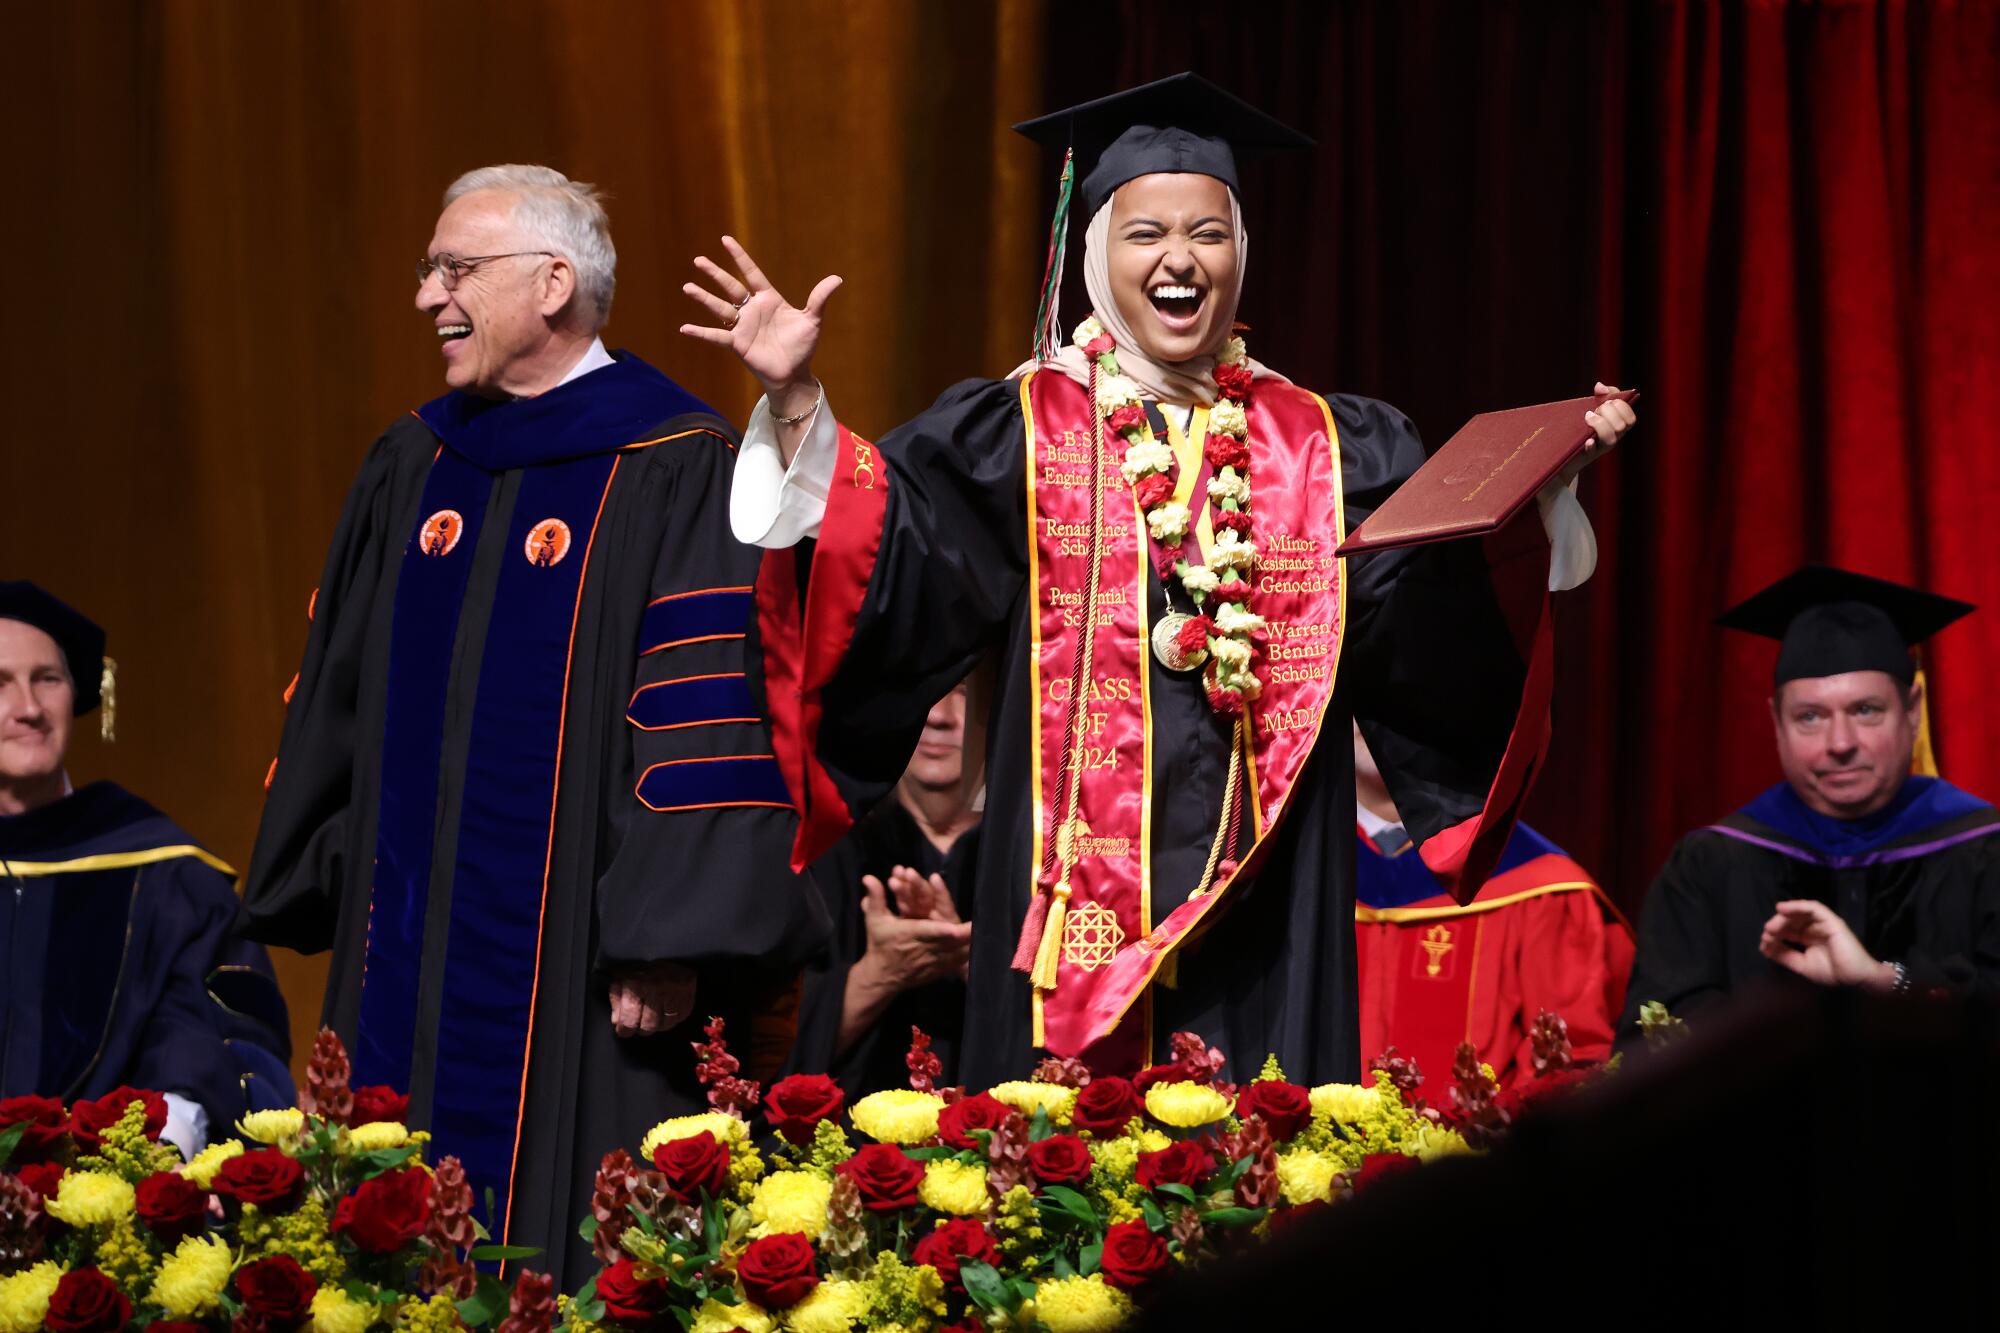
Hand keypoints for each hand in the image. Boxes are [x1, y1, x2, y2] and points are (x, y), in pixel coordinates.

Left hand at [608, 961, 697, 1036]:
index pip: (628, 1021)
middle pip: (647, 1027)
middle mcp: (654, 990)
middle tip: (640, 1023)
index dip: (624, 1030)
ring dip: (657, 1025)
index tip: (624, 1029)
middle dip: (641, 1029)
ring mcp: (673, 994)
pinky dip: (672, 1019)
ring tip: (653, 1017)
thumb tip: (616, 1021)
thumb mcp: (622, 977)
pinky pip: (678, 1019)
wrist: (671, 951)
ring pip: (663, 1026)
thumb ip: (616, 999)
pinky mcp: (687, 997)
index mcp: (635, 985)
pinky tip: (666, 1012)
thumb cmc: (643, 967)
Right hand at [679, 235, 841, 406]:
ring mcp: (742, 326)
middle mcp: (752, 310)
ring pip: (720, 308)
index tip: (726, 240)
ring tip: (687, 286)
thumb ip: (819, 298)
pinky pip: (716, 336)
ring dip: (704, 298)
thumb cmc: (802, 346)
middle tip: (698, 259)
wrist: (794, 373)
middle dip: (715, 273)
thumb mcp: (812, 320)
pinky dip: (701, 332)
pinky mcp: (737, 344)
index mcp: (768, 299)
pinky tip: (685, 328)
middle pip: (730, 286)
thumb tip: (837, 278)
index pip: (751, 273)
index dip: (740, 257)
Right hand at [855, 872, 971, 992]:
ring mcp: (932, 961)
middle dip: (966, 935)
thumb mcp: (875, 920)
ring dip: (970, 945)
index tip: (954, 927)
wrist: (881, 976)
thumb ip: (876, 898)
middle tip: (983, 924)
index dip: (942, 930)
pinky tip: (978, 949)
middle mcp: (924, 948)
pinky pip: (956, 963)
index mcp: (910, 934)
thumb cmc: (879, 944)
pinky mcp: (938, 971)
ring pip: (956, 954)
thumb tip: (868, 877)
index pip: (928, 931)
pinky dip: (967, 956)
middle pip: (949, 942)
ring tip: (987, 934)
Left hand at [1562, 382, 1638, 483]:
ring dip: (1600, 425)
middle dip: (1608, 412)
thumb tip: (1599, 386)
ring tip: (1587, 418)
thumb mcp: (1594, 409)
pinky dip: (1591, 445)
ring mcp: (1600, 448)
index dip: (1621, 407)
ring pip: (1611, 439)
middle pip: (1622, 426)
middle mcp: (1613, 438)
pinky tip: (1587, 440)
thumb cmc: (1582, 426)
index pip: (1630, 418)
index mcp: (1617, 427)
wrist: (1563, 451)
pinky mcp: (1585, 456)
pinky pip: (1592, 452)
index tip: (1606, 401)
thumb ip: (1601, 396)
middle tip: (1593, 410)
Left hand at [1758, 899, 1895, 989]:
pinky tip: (1783, 909)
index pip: (1786, 931)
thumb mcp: (1802, 964)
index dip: (1773, 934)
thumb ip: (1784, 955)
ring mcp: (1823, 923)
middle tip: (1766, 933)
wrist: (1856, 979)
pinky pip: (1813, 908)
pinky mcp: (1831, 920)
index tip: (1763, 942)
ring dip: (1783, 917)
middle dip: (1776, 925)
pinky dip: (1797, 906)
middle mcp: (1814, 928)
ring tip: (1772, 926)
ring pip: (1799, 913)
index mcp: (1807, 938)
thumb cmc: (1833, 973)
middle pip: (1791, 920)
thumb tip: (1763, 947)